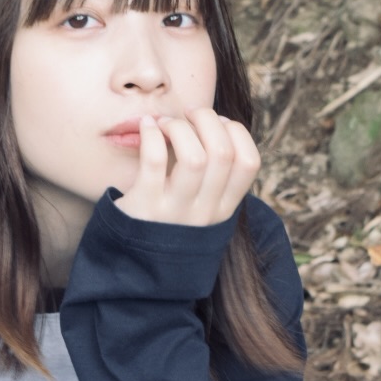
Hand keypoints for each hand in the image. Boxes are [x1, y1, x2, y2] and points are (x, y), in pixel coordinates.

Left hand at [114, 108, 259, 227]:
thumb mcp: (199, 206)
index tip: (215, 123)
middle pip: (223, 152)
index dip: (236, 132)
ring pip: (194, 156)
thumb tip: (213, 121)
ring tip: (165, 124)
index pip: (249, 162)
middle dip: (206, 119)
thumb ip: (211, 174)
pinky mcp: (144, 207)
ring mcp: (175, 212)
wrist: (131, 265)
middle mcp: (205, 212)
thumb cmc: (165, 220)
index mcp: (224, 208)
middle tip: (188, 115)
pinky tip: (147, 127)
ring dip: (179, 127)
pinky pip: (154, 161)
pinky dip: (152, 134)